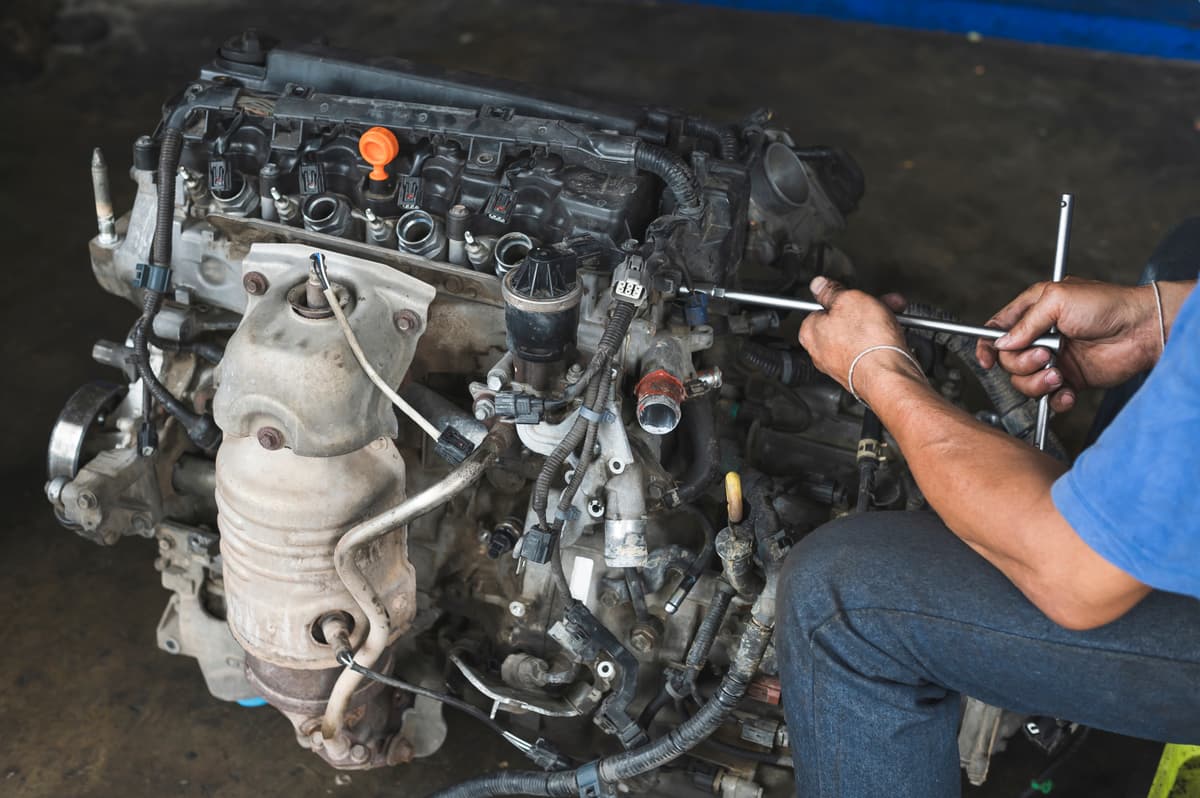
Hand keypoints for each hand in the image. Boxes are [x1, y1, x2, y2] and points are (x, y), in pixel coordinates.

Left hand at [798, 276, 920, 399]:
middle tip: (880, 302)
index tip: (854, 294)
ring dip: (877, 322)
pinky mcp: (860, 373)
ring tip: (893, 316)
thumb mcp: (848, 300)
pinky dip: (881, 341)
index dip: (842, 298)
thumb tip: (819, 285)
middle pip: (843, 321)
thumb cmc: (866, 343)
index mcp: (810, 332)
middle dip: (865, 308)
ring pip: (859, 335)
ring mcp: (841, 365)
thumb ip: (831, 291)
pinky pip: (869, 350)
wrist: (889, 376)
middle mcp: (821, 352)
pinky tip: (894, 337)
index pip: (821, 308)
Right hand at [975, 277, 1160, 412]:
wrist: (1142, 330)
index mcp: (1033, 312)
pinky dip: (1056, 399)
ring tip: (1059, 374)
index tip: (987, 359)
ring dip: (1038, 382)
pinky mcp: (1071, 380)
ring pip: (1025, 382)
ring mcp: (1054, 359)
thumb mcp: (1058, 300)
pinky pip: (1050, 398)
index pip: (997, 330)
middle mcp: (1041, 337)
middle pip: (1008, 360)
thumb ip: (1025, 322)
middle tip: (1046, 356)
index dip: (987, 345)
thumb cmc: (1107, 305)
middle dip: (1022, 363)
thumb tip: (1002, 343)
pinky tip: (1069, 391)